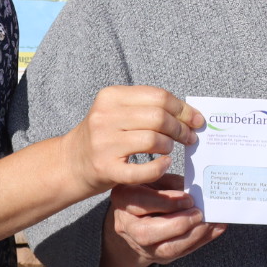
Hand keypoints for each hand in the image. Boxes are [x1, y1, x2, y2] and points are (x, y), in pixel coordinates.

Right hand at [63, 86, 205, 196]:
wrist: (70, 163)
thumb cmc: (103, 136)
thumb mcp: (117, 112)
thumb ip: (147, 108)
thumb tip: (190, 114)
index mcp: (110, 97)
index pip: (158, 96)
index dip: (182, 109)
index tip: (196, 119)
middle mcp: (104, 117)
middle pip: (158, 117)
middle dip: (181, 128)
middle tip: (190, 137)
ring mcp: (104, 144)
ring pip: (153, 140)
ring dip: (170, 146)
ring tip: (171, 149)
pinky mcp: (106, 169)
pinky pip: (143, 170)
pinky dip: (159, 167)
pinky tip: (164, 165)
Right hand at [99, 172, 225, 266]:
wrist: (135, 216)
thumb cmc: (148, 189)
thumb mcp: (154, 178)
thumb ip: (170, 183)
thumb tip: (195, 189)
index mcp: (123, 199)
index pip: (141, 203)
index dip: (167, 202)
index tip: (189, 198)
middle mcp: (127, 226)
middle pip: (148, 233)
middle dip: (178, 224)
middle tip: (199, 213)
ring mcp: (140, 245)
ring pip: (165, 249)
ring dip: (192, 237)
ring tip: (211, 223)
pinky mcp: (157, 256)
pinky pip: (180, 253)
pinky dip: (200, 241)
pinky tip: (216, 229)